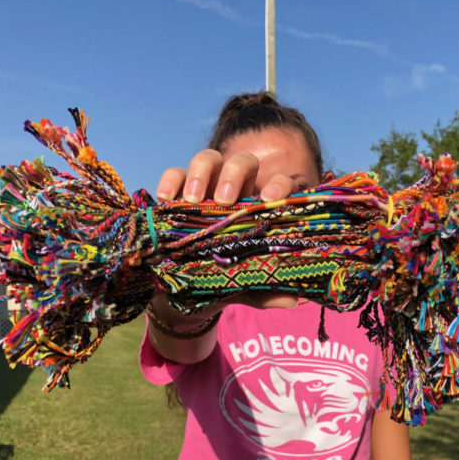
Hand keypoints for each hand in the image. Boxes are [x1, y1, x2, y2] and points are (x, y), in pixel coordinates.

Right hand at [152, 148, 301, 314]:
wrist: (187, 289)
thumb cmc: (225, 279)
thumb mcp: (246, 287)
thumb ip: (267, 290)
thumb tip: (291, 301)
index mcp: (260, 210)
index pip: (280, 185)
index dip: (280, 185)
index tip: (269, 200)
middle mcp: (236, 192)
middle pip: (243, 162)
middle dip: (235, 174)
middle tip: (224, 201)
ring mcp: (207, 188)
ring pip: (208, 159)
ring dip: (202, 173)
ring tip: (193, 200)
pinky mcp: (179, 192)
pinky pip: (175, 174)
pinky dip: (172, 181)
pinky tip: (167, 199)